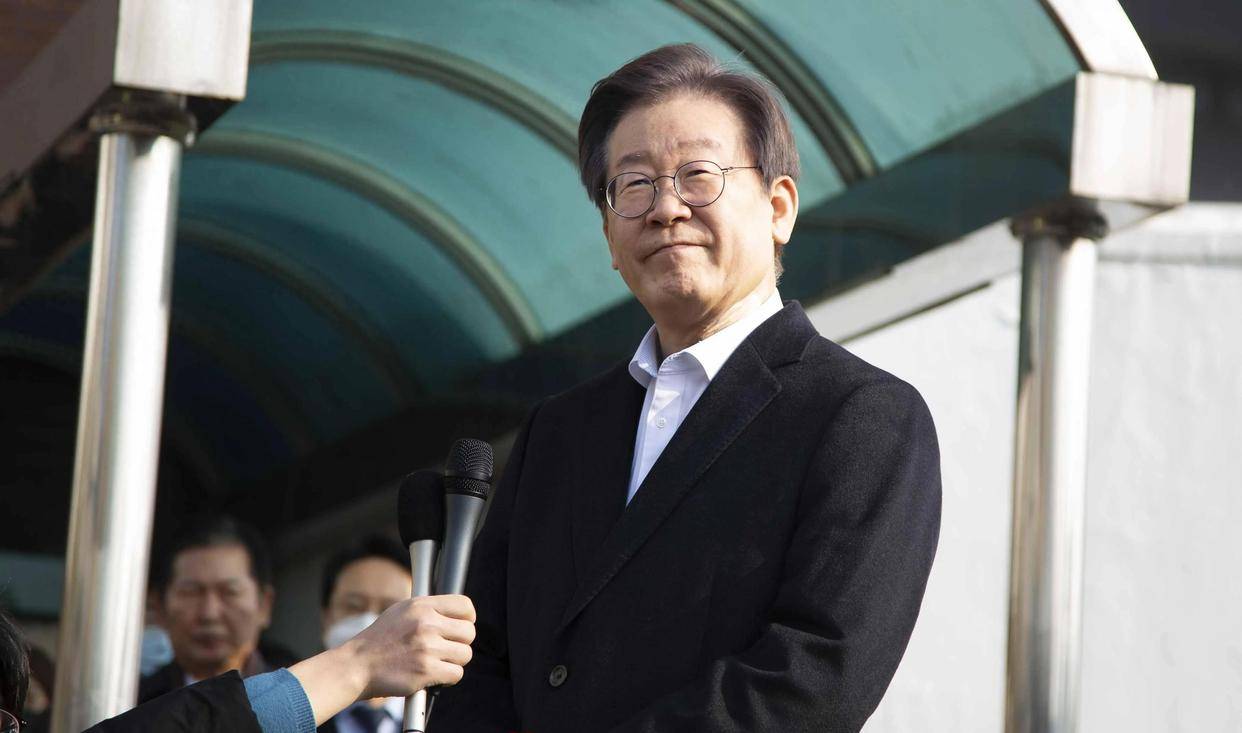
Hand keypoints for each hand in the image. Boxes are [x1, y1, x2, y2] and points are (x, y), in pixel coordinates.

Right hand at [344, 594, 476, 697]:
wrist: (356, 665)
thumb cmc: (379, 640)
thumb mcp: (401, 611)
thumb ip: (428, 609)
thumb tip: (456, 612)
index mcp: (421, 606)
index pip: (465, 606)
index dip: (468, 618)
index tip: (461, 627)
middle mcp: (426, 624)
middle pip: (469, 632)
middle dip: (460, 643)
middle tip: (446, 649)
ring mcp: (427, 647)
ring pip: (465, 654)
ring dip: (454, 662)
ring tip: (437, 662)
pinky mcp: (426, 670)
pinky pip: (456, 674)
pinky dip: (448, 678)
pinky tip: (434, 675)